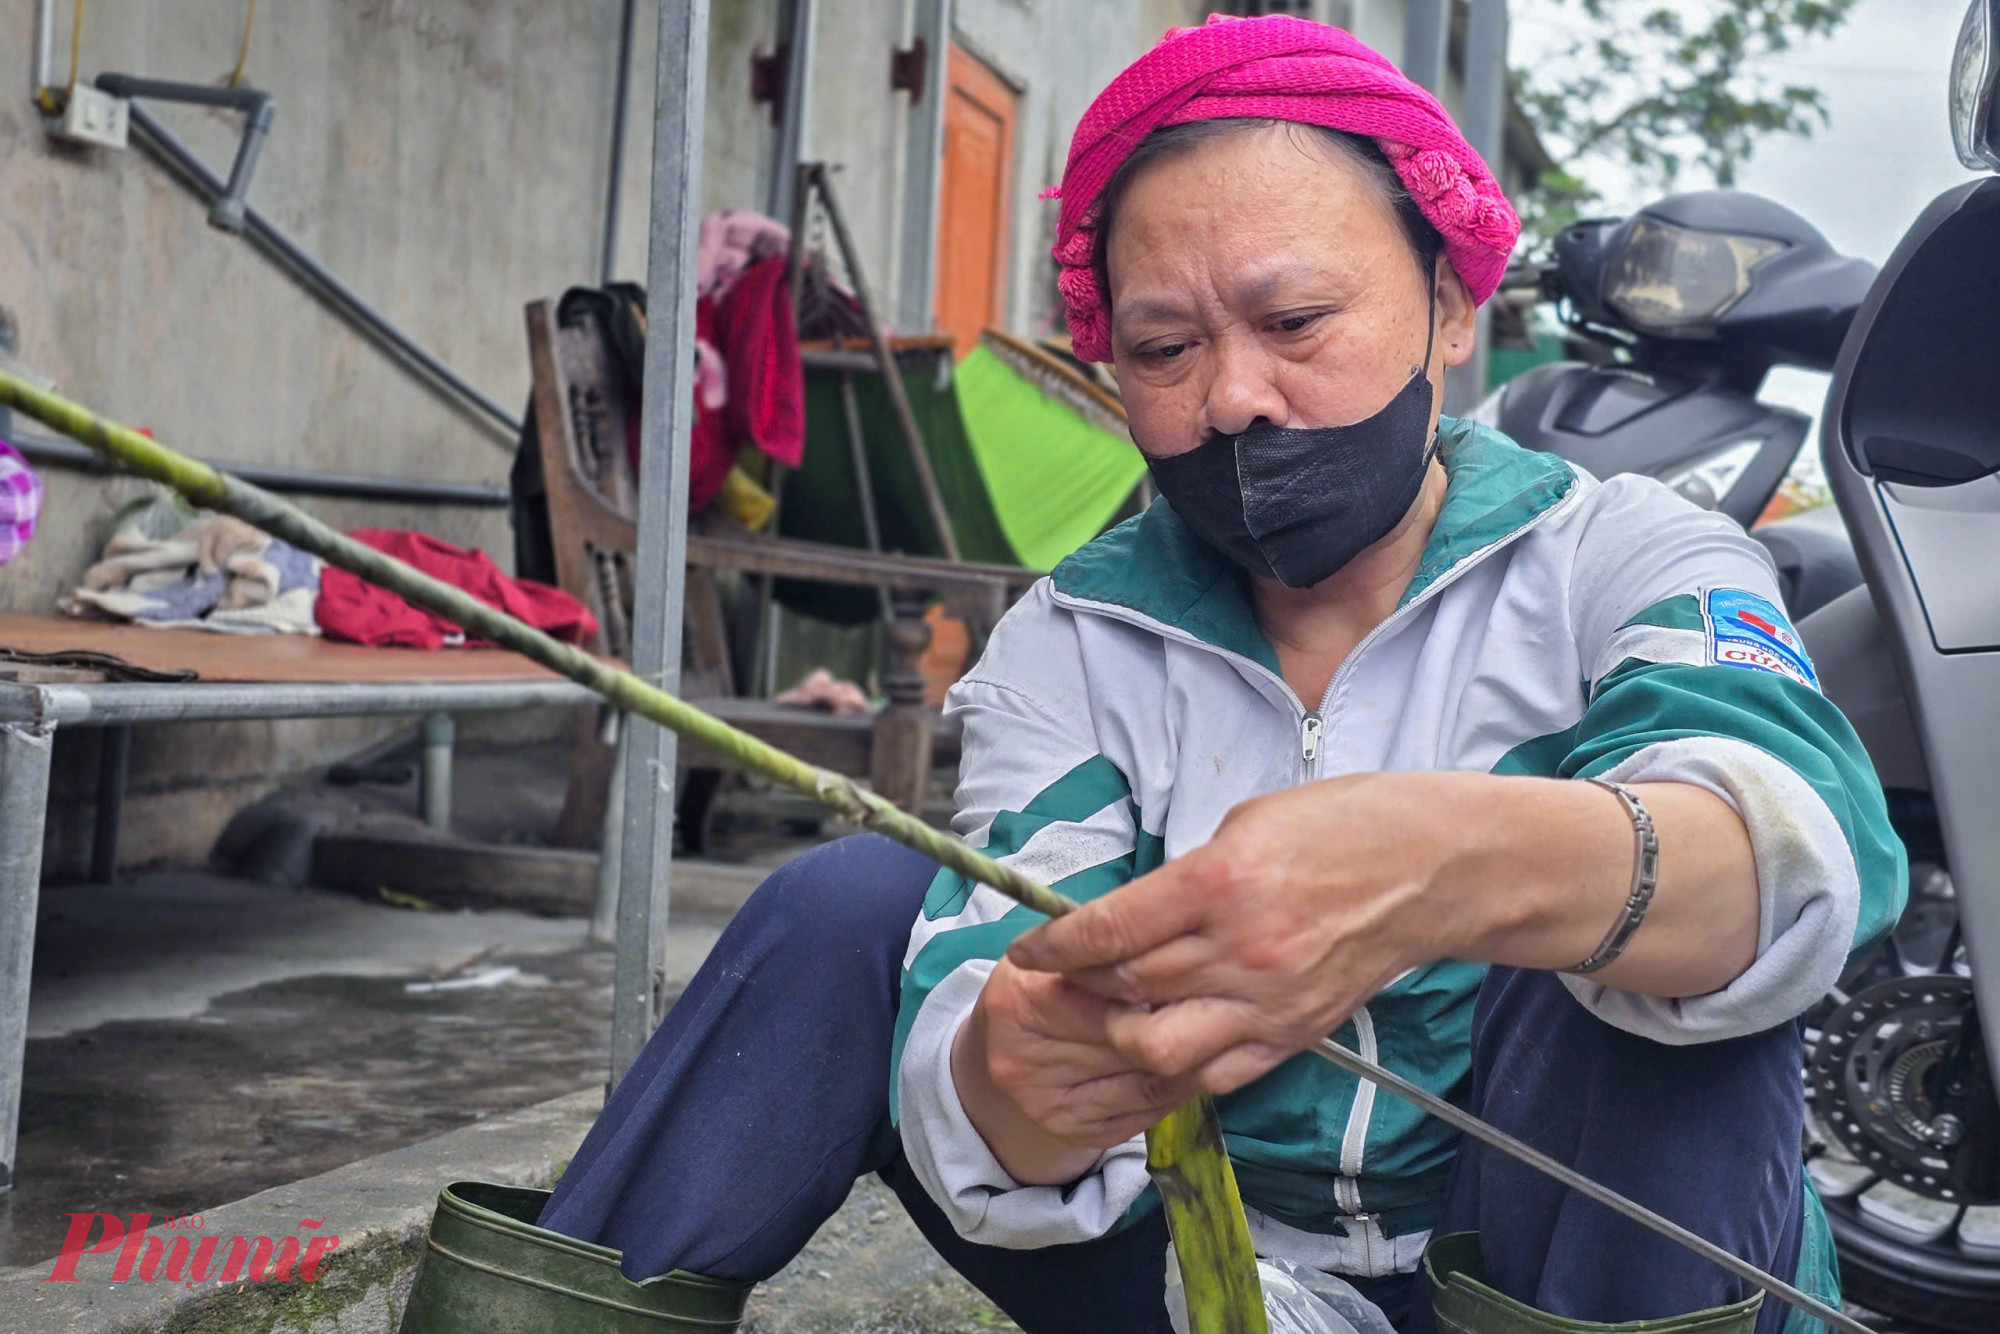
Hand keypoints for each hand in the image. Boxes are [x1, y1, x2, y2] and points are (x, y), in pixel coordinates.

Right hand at [953, 956, 1198, 1181]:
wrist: (1003, 1053)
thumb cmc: (1042, 986)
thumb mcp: (1057, 953)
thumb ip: (1101, 951)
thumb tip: (1179, 950)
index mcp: (1019, 1000)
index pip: (1106, 991)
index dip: (1154, 980)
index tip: (1192, 967)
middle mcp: (1025, 1060)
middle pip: (1129, 1040)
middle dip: (1180, 1018)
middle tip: (1221, 998)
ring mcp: (1049, 1105)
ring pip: (1147, 1080)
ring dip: (1191, 1058)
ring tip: (1217, 1031)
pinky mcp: (1078, 1133)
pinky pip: (1148, 1109)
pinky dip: (1179, 1086)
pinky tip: (1195, 1064)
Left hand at [1007, 772, 1473, 1096]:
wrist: (1432, 869)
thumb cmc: (1345, 827)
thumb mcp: (1247, 824)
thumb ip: (1185, 879)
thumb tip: (1134, 914)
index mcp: (1221, 883)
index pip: (1112, 929)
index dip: (1056, 945)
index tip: (1027, 949)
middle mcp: (1239, 950)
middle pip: (1125, 985)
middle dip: (1076, 983)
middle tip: (1057, 976)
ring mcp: (1267, 1001)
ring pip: (1158, 1045)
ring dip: (1118, 1030)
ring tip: (1109, 1009)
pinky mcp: (1293, 1034)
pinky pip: (1213, 1071)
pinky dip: (1176, 1061)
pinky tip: (1163, 1035)